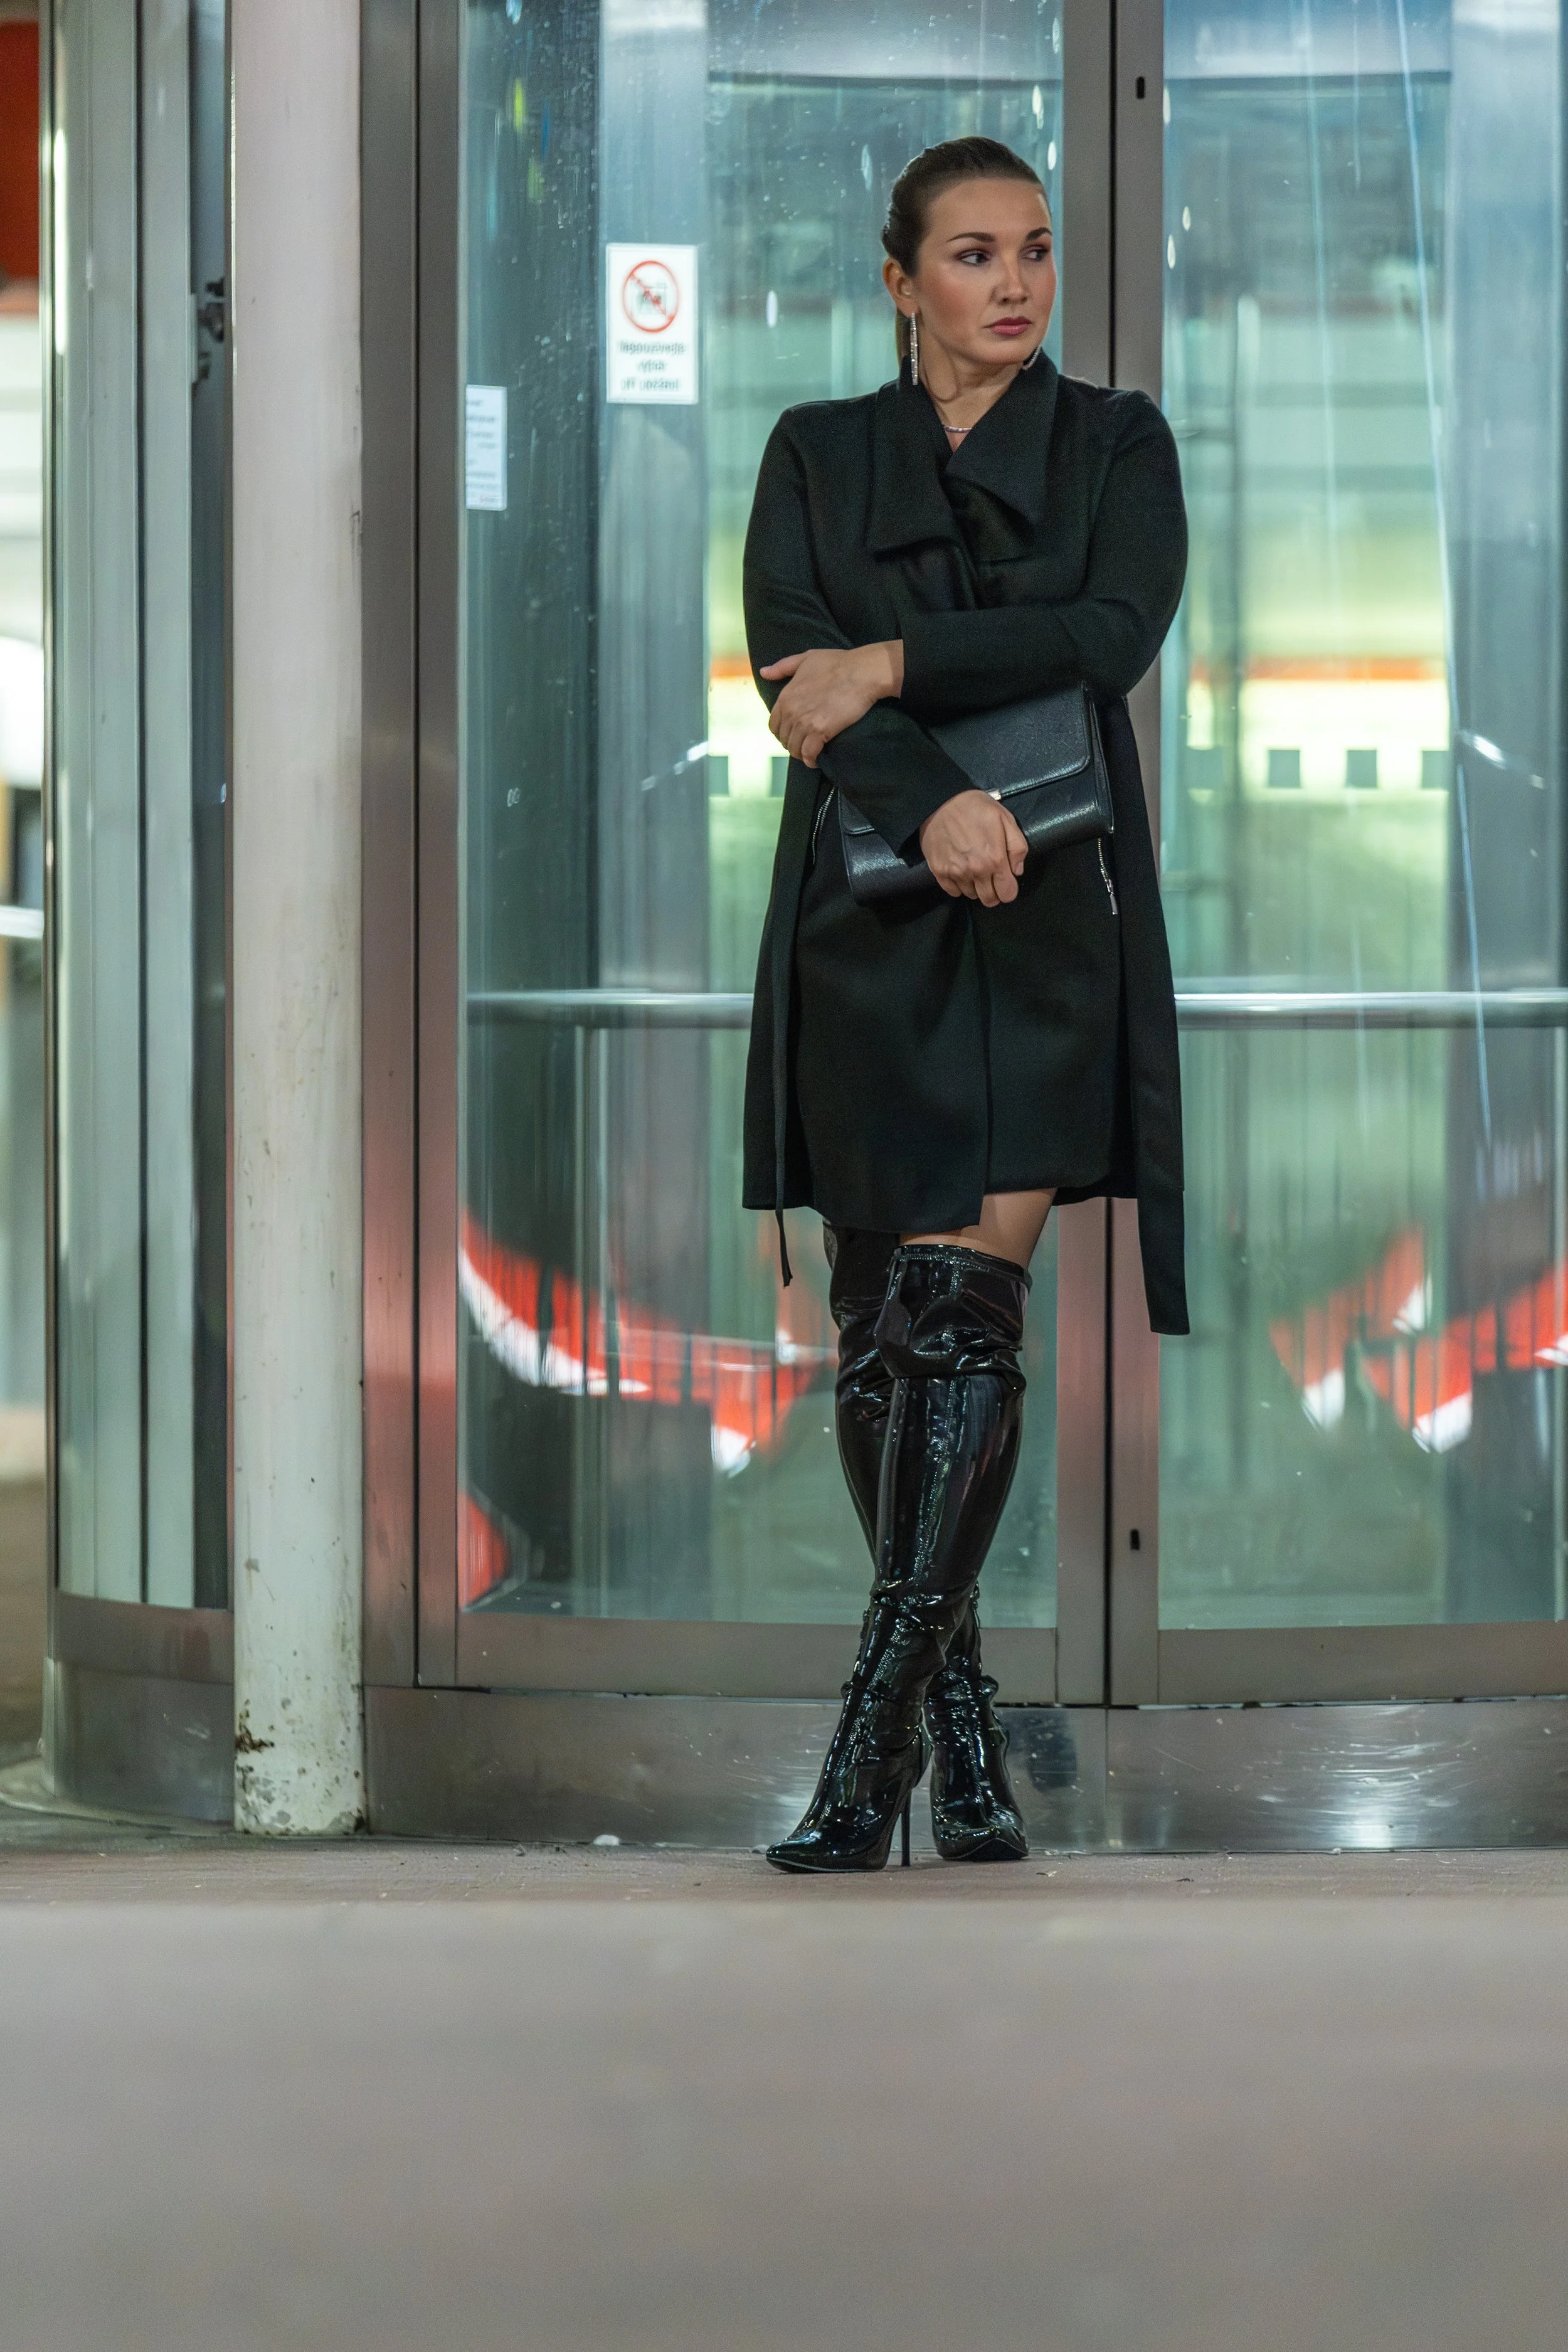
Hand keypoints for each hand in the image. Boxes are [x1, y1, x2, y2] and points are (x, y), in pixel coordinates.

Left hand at [759, 642, 902, 767]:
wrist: (862, 672)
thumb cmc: (837, 663)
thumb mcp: (806, 658)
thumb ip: (783, 667)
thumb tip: (764, 673)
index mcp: (786, 696)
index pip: (774, 724)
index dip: (782, 732)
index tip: (793, 733)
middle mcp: (791, 711)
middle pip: (784, 738)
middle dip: (792, 743)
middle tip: (803, 744)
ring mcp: (804, 722)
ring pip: (794, 748)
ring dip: (801, 754)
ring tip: (809, 753)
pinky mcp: (820, 732)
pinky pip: (809, 753)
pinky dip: (811, 760)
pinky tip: (815, 761)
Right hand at [918, 790, 1028, 905]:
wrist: (940, 801)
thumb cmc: (975, 807)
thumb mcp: (1005, 819)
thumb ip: (1017, 847)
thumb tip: (1016, 870)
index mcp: (995, 859)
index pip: (1007, 894)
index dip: (1009, 889)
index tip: (1006, 880)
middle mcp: (975, 871)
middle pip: (989, 900)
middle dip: (994, 891)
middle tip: (992, 876)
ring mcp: (956, 873)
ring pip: (971, 895)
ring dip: (976, 886)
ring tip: (974, 868)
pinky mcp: (940, 872)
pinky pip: (953, 891)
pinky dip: (959, 885)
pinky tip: (961, 869)